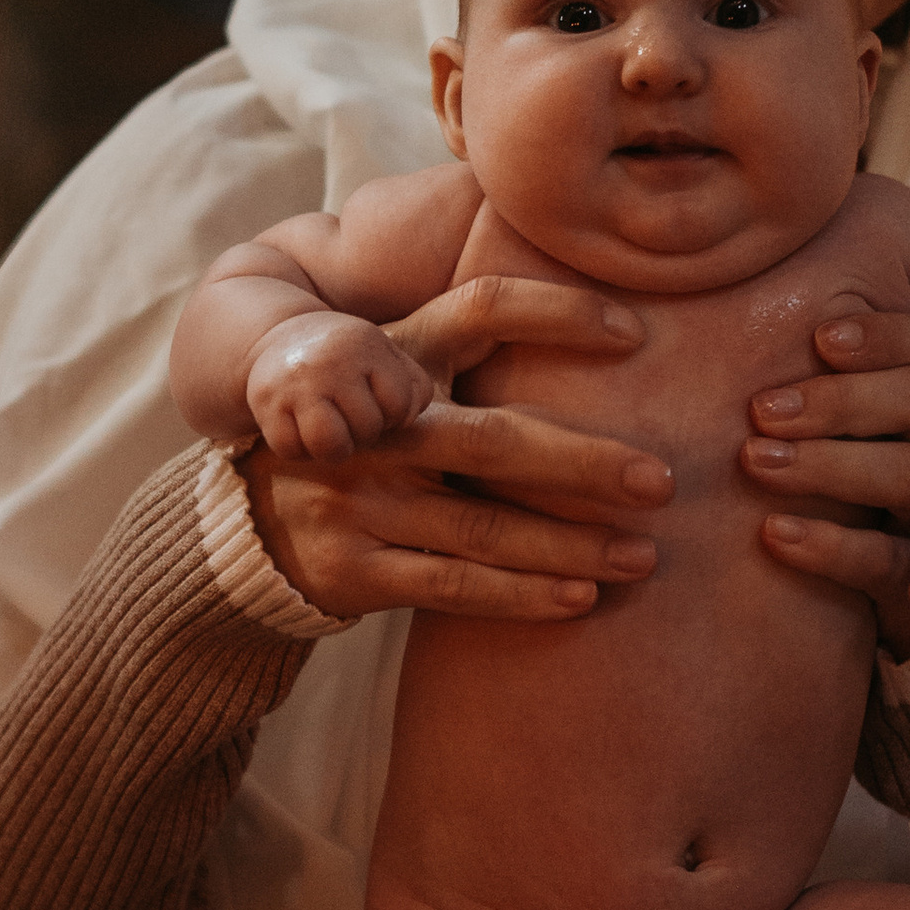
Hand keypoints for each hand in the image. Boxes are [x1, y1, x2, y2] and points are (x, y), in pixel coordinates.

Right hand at [245, 280, 670, 620]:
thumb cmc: (362, 446)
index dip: (557, 313)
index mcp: (396, 361)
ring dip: (573, 548)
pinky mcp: (353, 568)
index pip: (482, 311)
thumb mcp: (395, 383)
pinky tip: (580, 598)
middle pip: (496, 442)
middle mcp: (377, 430)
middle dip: (586, 465)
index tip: (636, 334)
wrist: (247, 523)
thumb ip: (467, 361)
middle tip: (662, 483)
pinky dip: (521, 595)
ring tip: (643, 557)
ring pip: (486, 529)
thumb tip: (608, 346)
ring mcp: (360, 500)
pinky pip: (452, 586)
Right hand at [247, 310, 434, 460]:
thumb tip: (406, 420)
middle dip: (364, 434)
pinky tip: (303, 432)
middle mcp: (330, 362)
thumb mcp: (385, 357)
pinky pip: (290, 449)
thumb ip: (414, 386)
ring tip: (332, 436)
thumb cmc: (348, 359)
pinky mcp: (265, 401)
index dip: (393, 416)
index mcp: (366, 346)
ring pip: (329, 444)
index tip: (378, 406)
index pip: (398, 404)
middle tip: (351, 420)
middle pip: (366, 428)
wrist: (283, 337)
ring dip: (335, 449)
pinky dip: (299, 451)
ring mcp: (295, 383)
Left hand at [738, 311, 909, 656]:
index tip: (818, 338)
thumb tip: (756, 246)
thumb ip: (799, 345)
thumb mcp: (794, 396)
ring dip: (828, 465)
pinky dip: (831, 546)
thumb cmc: (783, 461)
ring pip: (909, 476)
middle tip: (761, 409)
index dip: (885, 336)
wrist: (790, 600)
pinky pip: (888, 563)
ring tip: (754, 461)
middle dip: (843, 400)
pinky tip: (772, 533)